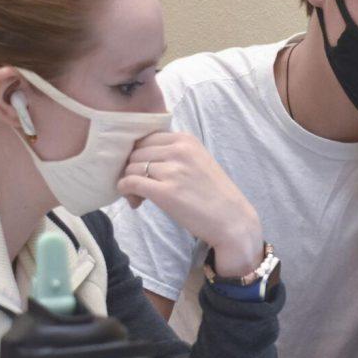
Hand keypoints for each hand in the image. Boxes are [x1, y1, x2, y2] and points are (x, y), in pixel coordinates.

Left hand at [118, 132, 263, 275]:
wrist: (232, 219)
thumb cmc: (215, 193)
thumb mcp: (198, 160)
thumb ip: (174, 152)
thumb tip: (140, 156)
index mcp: (186, 140)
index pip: (146, 138)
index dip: (139, 154)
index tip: (144, 170)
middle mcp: (179, 151)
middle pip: (136, 153)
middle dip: (132, 169)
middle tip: (140, 187)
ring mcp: (172, 171)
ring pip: (131, 168)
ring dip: (129, 182)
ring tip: (140, 197)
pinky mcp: (165, 192)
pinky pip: (131, 183)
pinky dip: (126, 191)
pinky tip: (135, 200)